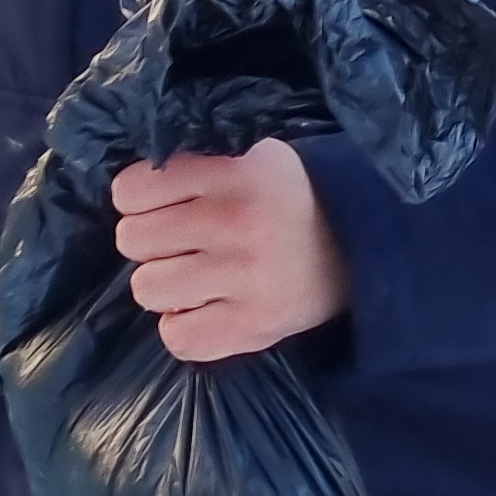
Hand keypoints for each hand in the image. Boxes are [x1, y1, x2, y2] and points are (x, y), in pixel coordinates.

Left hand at [112, 140, 349, 362]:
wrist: (367, 244)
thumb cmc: (294, 198)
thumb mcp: (253, 157)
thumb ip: (197, 167)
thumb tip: (129, 197)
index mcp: (233, 173)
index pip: (131, 191)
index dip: (139, 200)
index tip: (164, 206)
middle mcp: (235, 222)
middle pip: (132, 240)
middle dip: (151, 243)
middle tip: (183, 244)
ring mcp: (245, 277)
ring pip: (147, 288)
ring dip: (165, 285)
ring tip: (196, 278)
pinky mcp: (255, 325)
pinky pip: (178, 337)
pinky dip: (183, 327)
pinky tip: (206, 310)